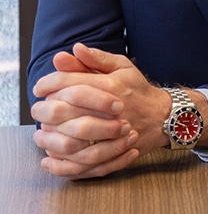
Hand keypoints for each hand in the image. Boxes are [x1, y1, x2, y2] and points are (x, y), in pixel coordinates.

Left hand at [31, 43, 169, 177]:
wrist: (163, 116)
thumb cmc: (139, 90)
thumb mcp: (123, 67)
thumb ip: (97, 59)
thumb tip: (73, 49)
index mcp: (110, 86)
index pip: (68, 82)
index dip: (48, 83)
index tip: (39, 88)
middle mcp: (108, 109)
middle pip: (63, 110)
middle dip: (44, 110)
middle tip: (38, 110)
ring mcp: (110, 133)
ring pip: (69, 139)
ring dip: (49, 137)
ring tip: (42, 134)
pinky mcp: (112, 152)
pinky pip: (81, 163)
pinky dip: (62, 164)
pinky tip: (50, 159)